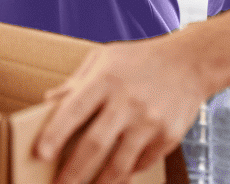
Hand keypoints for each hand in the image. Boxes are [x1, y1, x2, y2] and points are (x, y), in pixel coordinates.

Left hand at [34, 35, 205, 183]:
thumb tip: (49, 101)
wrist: (190, 62)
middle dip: (73, 171)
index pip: (74, 110)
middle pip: (95, 144)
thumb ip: (76, 82)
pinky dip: (125, 173)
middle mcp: (127, 102)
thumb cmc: (139, 59)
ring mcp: (150, 122)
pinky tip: (114, 176)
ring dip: (99, 183)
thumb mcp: (103, 58)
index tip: (39, 153)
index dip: (55, 134)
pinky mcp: (168, 137)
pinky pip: (141, 164)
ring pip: (119, 164)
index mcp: (105, 80)